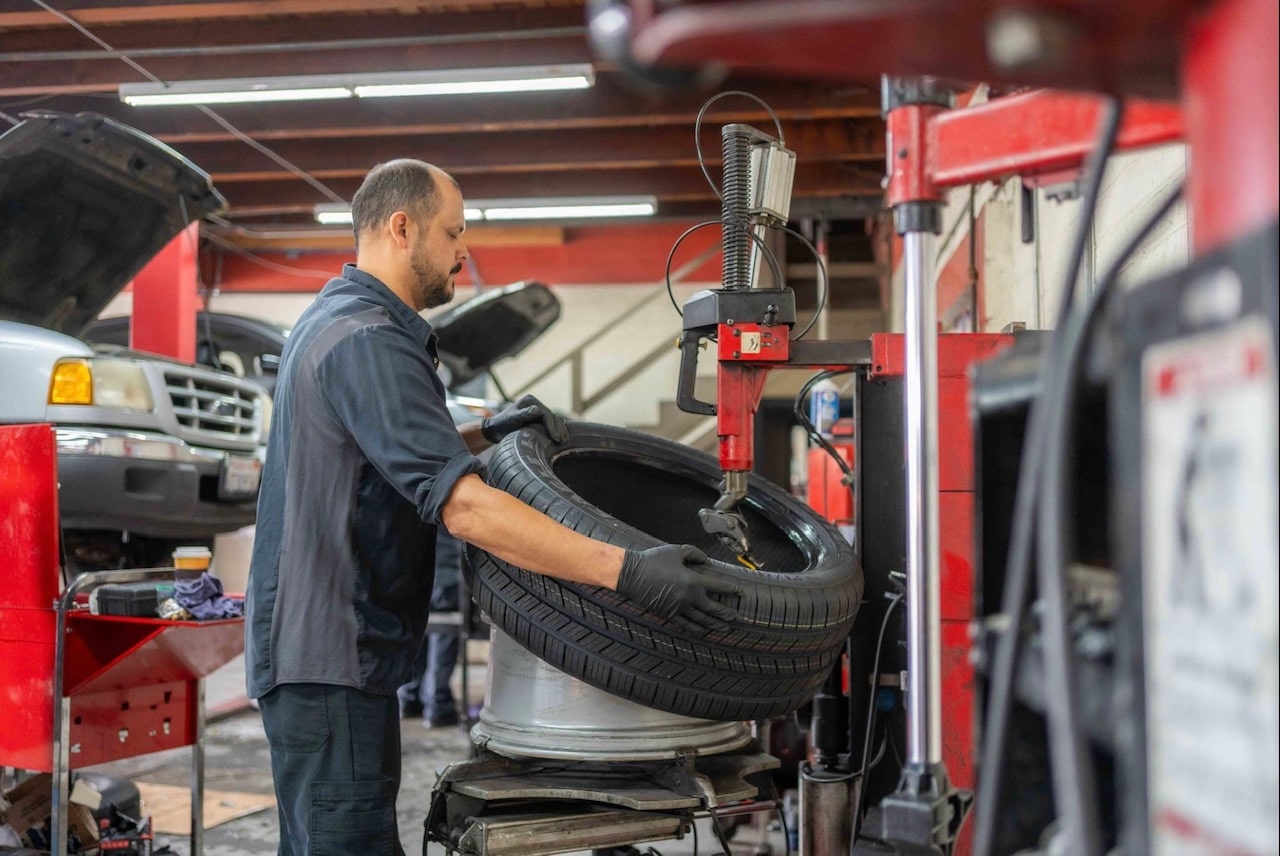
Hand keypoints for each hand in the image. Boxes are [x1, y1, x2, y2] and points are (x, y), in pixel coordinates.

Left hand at [480, 394, 569, 443]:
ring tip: (564, 441)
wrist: (495, 429)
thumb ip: (524, 415)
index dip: (552, 426)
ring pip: (553, 419)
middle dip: (558, 429)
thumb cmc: (502, 425)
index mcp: (530, 400)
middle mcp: (535, 403)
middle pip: (551, 416)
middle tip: (562, 441)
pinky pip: (551, 423)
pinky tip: (562, 437)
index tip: (555, 438)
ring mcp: (537, 410)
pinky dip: (557, 429)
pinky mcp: (538, 418)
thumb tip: (538, 410)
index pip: (545, 414)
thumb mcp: (512, 419)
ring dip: (560, 430)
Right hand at [616, 545, 739, 630]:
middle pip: (714, 609)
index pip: (718, 587)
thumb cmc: (653, 560)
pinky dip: (697, 629)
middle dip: (727, 613)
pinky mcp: (668, 614)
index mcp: (693, 581)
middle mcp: (689, 598)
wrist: (631, 574)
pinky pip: (686, 625)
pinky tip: (703, 630)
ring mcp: (678, 608)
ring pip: (702, 620)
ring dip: (715, 624)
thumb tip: (705, 560)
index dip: (732, 590)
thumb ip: (694, 553)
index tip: (740, 592)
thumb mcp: (676, 551)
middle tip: (737, 617)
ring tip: (725, 627)